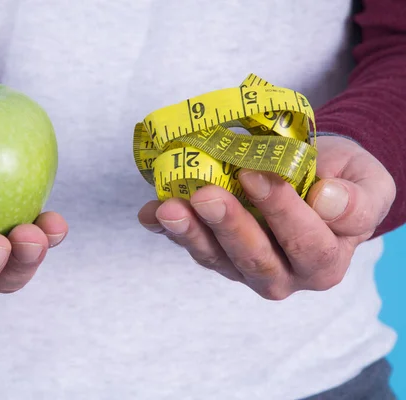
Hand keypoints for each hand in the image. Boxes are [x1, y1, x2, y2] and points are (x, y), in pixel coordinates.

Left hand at [138, 136, 395, 299]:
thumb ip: (356, 200)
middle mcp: (283, 275)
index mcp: (324, 261)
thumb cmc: (340, 180)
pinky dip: (166, 229)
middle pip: (254, 260)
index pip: (306, 243)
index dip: (281, 211)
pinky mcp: (215, 254)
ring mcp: (242, 268)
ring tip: (168, 208)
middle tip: (206, 195)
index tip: (256, 173)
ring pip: (215, 258)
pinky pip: (190, 245)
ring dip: (189, 233)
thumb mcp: (366, 183)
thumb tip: (326, 201)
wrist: (312, 180)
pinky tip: (149, 213)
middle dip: (228, 227)